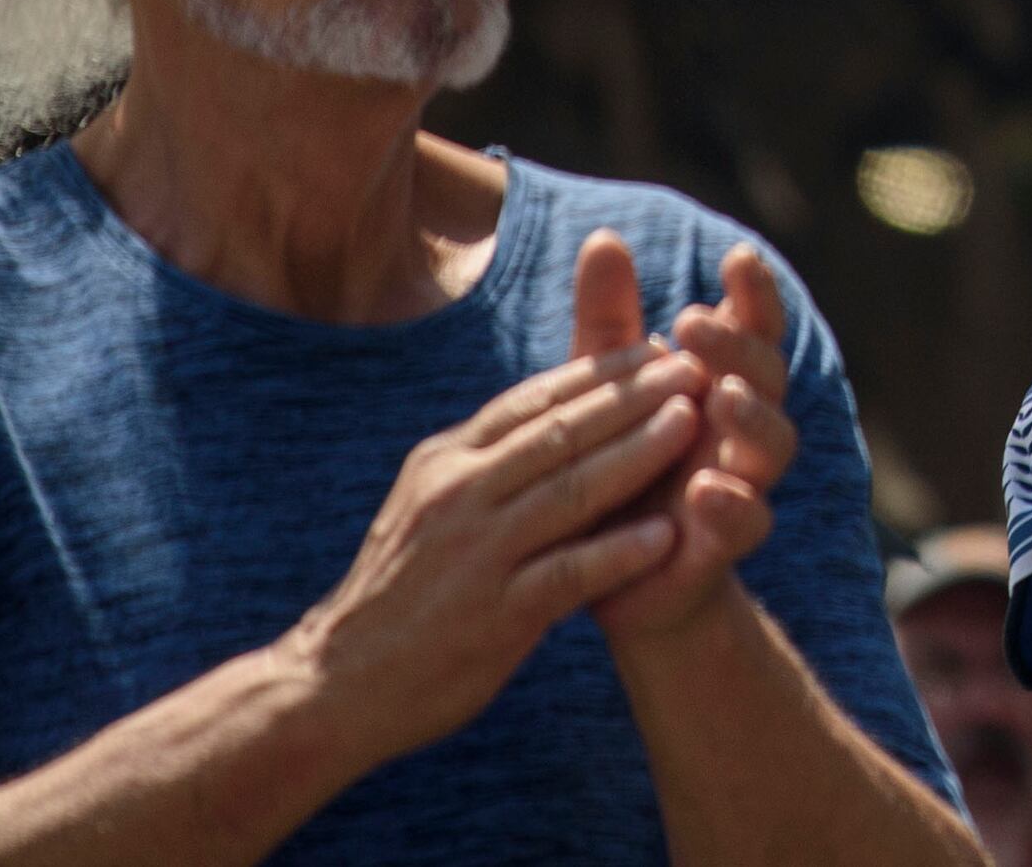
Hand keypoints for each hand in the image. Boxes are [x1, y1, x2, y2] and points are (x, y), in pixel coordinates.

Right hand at [291, 326, 708, 760]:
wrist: (336, 685)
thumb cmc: (402, 589)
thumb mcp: (430, 504)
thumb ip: (488, 461)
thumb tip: (555, 406)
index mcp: (446, 463)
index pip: (534, 400)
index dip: (601, 371)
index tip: (658, 346)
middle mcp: (458, 496)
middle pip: (561, 431)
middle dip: (634, 395)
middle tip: (695, 366)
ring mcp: (476, 554)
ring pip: (571, 488)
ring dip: (638, 452)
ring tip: (693, 423)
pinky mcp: (494, 614)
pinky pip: (568, 573)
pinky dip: (619, 551)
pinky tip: (668, 534)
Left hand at [579, 235, 804, 643]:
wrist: (617, 582)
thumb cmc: (619, 474)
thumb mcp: (608, 395)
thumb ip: (611, 324)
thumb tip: (603, 235)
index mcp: (719, 388)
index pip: (753, 330)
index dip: (754, 295)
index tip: (736, 258)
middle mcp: (740, 433)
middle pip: (768, 377)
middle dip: (740, 347)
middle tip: (695, 323)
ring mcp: (739, 487)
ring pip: (774, 446)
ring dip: (753, 417)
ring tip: (720, 395)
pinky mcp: (719, 548)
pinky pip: (747, 524)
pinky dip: (734, 506)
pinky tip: (708, 488)